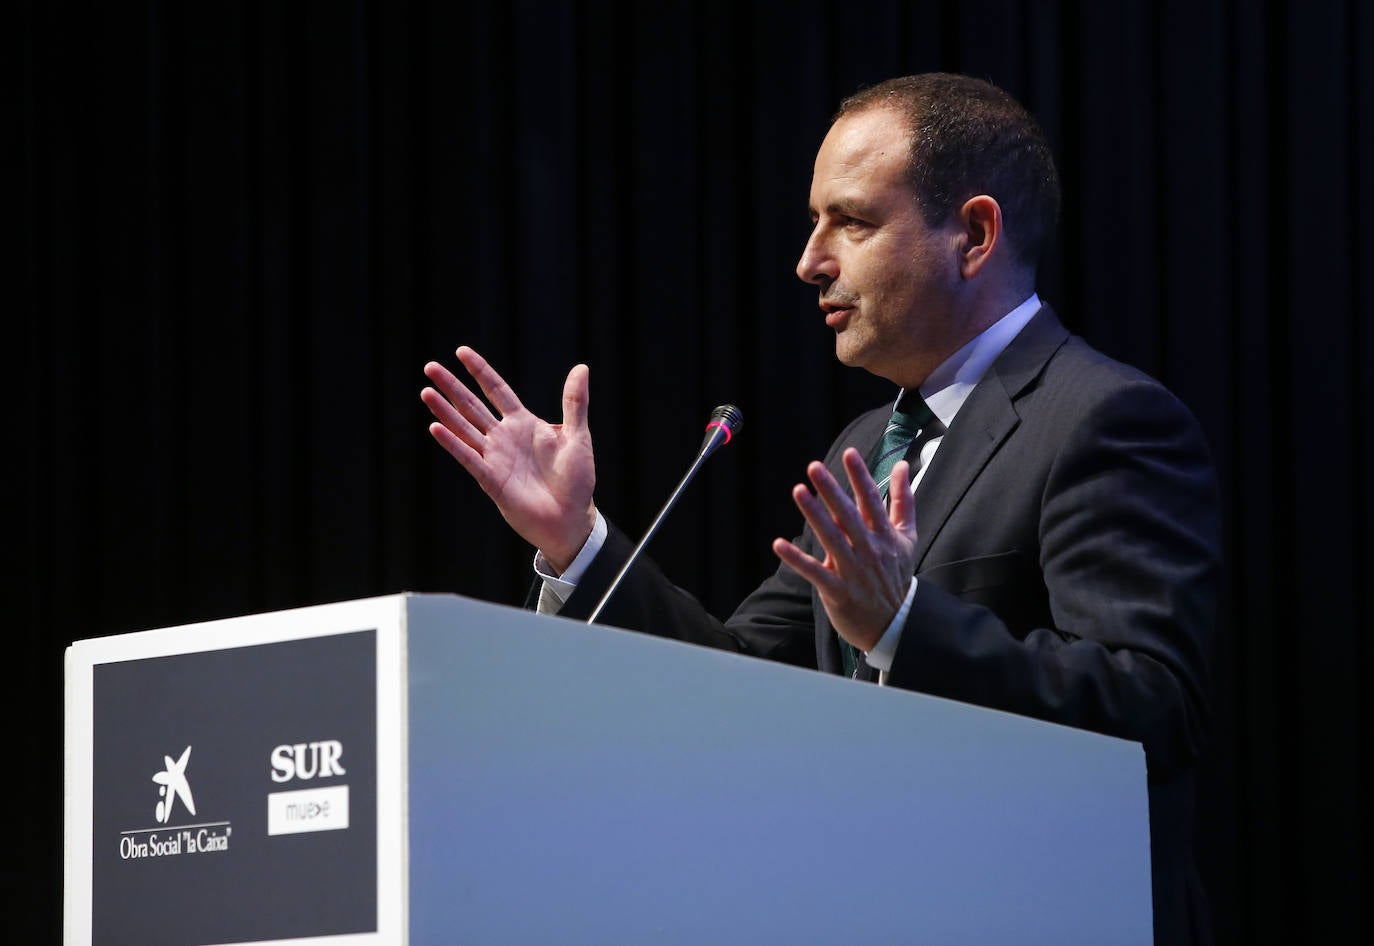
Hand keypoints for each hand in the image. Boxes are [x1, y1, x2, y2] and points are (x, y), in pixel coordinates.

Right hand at [421, 346, 596, 571]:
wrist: (571, 518)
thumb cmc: (576, 480)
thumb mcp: (578, 436)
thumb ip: (575, 402)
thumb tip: (581, 367)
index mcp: (524, 424)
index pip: (497, 390)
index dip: (480, 371)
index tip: (461, 351)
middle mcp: (504, 438)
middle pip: (472, 406)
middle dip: (452, 386)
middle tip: (430, 366)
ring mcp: (495, 458)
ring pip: (464, 428)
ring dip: (445, 411)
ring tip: (426, 392)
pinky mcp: (491, 480)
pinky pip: (468, 458)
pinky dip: (453, 444)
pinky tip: (436, 428)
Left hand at [772, 448, 917, 651]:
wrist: (895, 624)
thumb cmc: (897, 575)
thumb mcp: (907, 538)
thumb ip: (903, 501)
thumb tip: (901, 466)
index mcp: (884, 536)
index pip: (871, 500)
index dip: (860, 476)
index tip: (849, 454)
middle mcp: (869, 550)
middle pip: (848, 515)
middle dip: (832, 490)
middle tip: (814, 467)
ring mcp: (853, 571)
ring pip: (831, 538)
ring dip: (813, 515)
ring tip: (798, 491)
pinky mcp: (837, 591)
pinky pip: (814, 572)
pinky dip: (796, 559)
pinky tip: (779, 544)